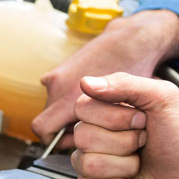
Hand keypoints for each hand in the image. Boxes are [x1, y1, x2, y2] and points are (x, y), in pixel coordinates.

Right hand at [33, 10, 178, 147]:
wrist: (135, 36)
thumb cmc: (134, 66)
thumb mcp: (122, 102)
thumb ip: (98, 123)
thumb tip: (75, 137)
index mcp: (69, 93)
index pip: (43, 129)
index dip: (57, 140)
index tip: (76, 142)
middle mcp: (58, 83)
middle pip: (49, 120)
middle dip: (67, 128)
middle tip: (91, 129)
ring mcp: (58, 75)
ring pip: (54, 108)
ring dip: (71, 115)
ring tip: (96, 113)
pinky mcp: (62, 69)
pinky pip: (59, 94)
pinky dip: (71, 101)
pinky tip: (93, 99)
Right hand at [71, 72, 178, 178]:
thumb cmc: (176, 139)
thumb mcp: (162, 98)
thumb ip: (126, 84)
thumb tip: (87, 83)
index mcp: (103, 111)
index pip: (83, 107)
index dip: (114, 117)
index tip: (141, 121)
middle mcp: (91, 136)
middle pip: (83, 137)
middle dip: (124, 143)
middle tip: (142, 143)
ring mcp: (88, 164)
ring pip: (87, 164)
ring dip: (124, 166)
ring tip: (137, 164)